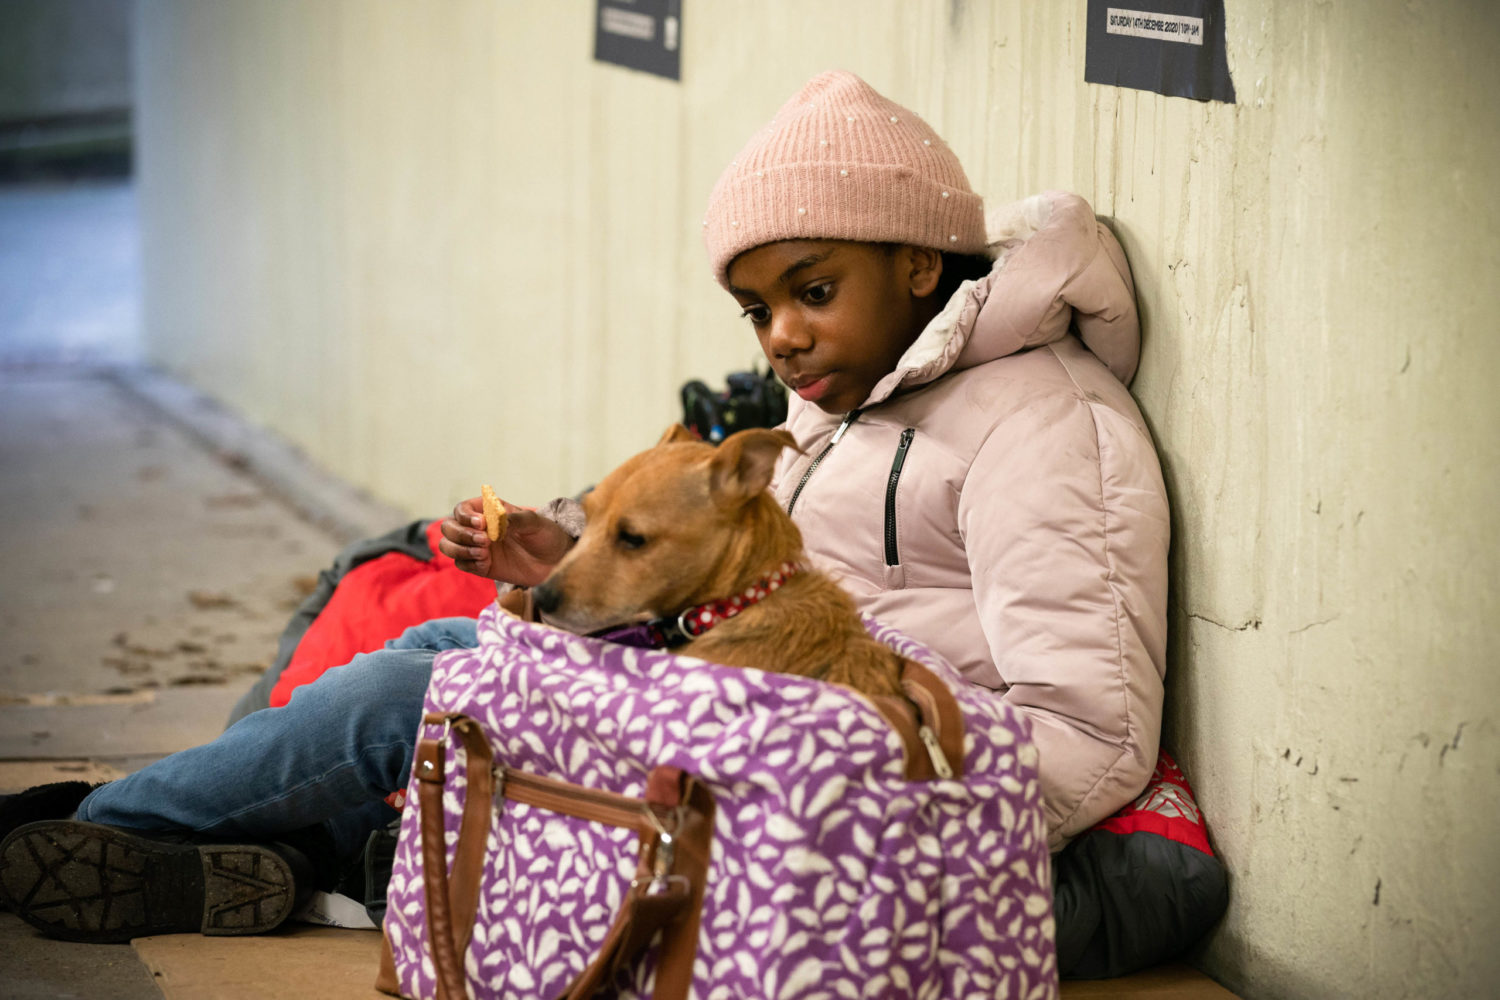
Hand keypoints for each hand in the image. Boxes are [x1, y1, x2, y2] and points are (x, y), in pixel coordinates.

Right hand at [437, 495, 574, 585]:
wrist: (555, 561)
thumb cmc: (546, 535)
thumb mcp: (535, 524)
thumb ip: (515, 520)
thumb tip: (497, 521)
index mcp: (488, 510)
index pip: (461, 509)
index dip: (466, 517)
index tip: (483, 524)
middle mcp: (478, 528)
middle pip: (448, 527)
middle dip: (461, 534)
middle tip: (485, 541)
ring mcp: (477, 547)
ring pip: (448, 546)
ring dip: (460, 549)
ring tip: (484, 554)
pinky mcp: (480, 565)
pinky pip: (461, 564)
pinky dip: (469, 563)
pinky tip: (485, 563)